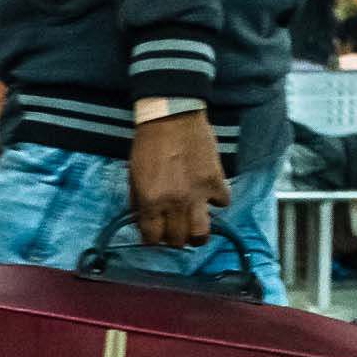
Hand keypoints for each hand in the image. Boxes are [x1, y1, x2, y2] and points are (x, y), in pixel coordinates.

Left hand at [130, 111, 229, 247]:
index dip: (152, 238)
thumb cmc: (149, 143)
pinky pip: (222, 203)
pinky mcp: (216, 181)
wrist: (171, 115)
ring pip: (202, 233)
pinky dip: (217, 202)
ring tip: (194, 227)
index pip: (152, 238)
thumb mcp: (133, 175)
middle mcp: (175, 202)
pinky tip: (210, 195)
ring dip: (197, 234)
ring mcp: (198, 194)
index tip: (155, 234)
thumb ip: (138, 201)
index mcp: (151, 201)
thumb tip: (143, 220)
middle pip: (177, 240)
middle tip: (174, 229)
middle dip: (174, 238)